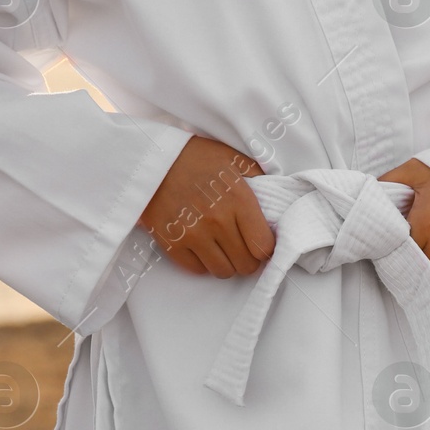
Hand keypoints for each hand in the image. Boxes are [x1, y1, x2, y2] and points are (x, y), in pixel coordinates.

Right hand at [139, 136, 274, 277]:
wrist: (151, 159)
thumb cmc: (196, 157)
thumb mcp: (234, 159)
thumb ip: (260, 178)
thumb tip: (277, 197)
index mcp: (239, 200)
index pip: (264, 246)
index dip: (266, 248)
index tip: (260, 241)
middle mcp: (218, 221)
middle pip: (246, 264)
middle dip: (249, 258)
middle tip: (243, 247)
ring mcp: (193, 234)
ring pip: (223, 272)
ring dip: (228, 263)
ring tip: (224, 249)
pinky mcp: (171, 243)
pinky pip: (197, 269)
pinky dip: (203, 263)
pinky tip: (204, 247)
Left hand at [379, 158, 429, 299]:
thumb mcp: (418, 169)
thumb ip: (389, 181)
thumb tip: (365, 194)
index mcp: (426, 225)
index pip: (397, 254)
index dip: (390, 254)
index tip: (388, 251)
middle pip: (413, 271)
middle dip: (405, 266)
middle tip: (401, 261)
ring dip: (423, 279)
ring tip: (420, 268)